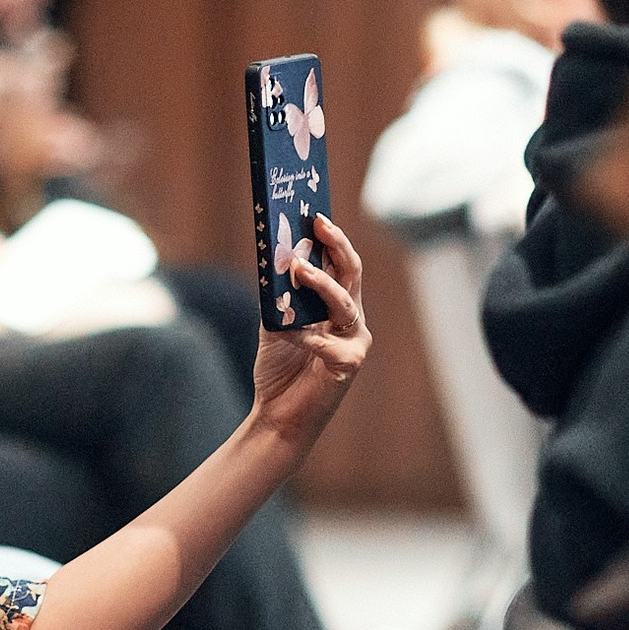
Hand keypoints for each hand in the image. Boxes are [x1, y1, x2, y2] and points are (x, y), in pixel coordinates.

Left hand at [250, 213, 370, 452]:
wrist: (278, 416)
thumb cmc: (280, 368)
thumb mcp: (275, 322)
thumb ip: (279, 294)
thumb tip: (273, 257)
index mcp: (339, 307)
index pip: (341, 264)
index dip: (331, 238)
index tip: (314, 213)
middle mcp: (353, 321)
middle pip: (352, 273)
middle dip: (336, 244)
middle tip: (317, 222)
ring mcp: (355, 343)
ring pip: (344, 302)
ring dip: (320, 283)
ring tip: (298, 267)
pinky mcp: (348, 365)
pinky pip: (325, 342)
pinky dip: (302, 334)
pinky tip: (286, 330)